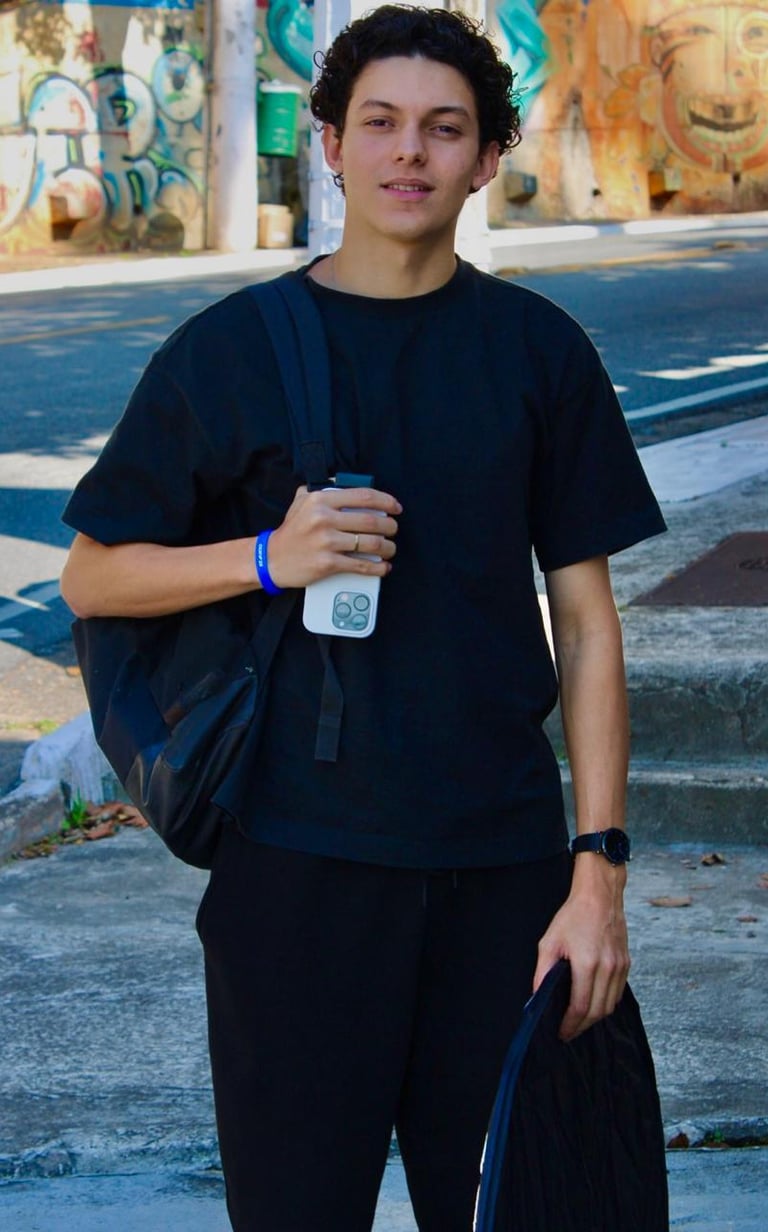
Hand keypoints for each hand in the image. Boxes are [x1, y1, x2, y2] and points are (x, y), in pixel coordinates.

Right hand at [266, 486, 400, 589]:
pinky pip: (360, 565)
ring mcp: (326, 542)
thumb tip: (348, 486)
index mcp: (321, 500)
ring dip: (387, 547)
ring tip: (390, 549)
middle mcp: (324, 519)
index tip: (396, 507)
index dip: (386, 501)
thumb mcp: (301, 502)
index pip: (363, 496)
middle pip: (371, 520)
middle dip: (390, 526)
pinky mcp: (327, 563)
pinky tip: (383, 567)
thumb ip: (323, 492)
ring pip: (370, 543)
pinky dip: (377, 567)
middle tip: (393, 530)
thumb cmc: (291, 531)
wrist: (271, 559)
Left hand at [532, 855, 629, 1041]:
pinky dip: (606, 1004)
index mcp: (587, 964)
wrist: (600, 896)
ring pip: (610, 1006)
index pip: (580, 1007)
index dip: (570, 1025)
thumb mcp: (550, 942)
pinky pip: (618, 994)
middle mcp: (608, 969)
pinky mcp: (626, 964)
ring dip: (595, 1018)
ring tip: (579, 1021)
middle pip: (598, 1012)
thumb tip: (538, 997)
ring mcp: (620, 967)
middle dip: (582, 1026)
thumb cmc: (573, 916)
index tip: (561, 1033)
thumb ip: (543, 972)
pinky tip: (594, 1004)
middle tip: (568, 1032)